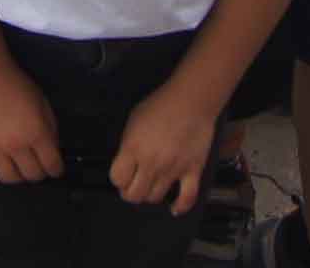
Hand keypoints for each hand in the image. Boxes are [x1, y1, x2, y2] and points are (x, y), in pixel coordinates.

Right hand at [0, 58, 62, 183]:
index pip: (51, 165)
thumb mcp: (43, 104)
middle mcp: (15, 144)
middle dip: (39, 174)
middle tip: (37, 166)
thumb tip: (52, 152)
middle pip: (31, 175)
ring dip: (17, 177)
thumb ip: (50, 130)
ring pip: (8, 178)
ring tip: (18, 168)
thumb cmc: (18, 86)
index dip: (57, 170)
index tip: (55, 168)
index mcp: (36, 132)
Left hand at [112, 70, 223, 211]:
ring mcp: (173, 170)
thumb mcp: (133, 121)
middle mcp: (152, 163)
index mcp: (133, 149)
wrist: (191, 101)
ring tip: (151, 186)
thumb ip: (128, 145)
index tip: (122, 175)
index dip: (118, 179)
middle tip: (134, 184)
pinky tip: (174, 208)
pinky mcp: (192, 171)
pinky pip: (186, 198)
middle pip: (134, 195)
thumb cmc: (160, 106)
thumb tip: (127, 162)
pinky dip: (180, 206)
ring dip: (150, 195)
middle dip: (130, 192)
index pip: (117, 179)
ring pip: (155, 198)